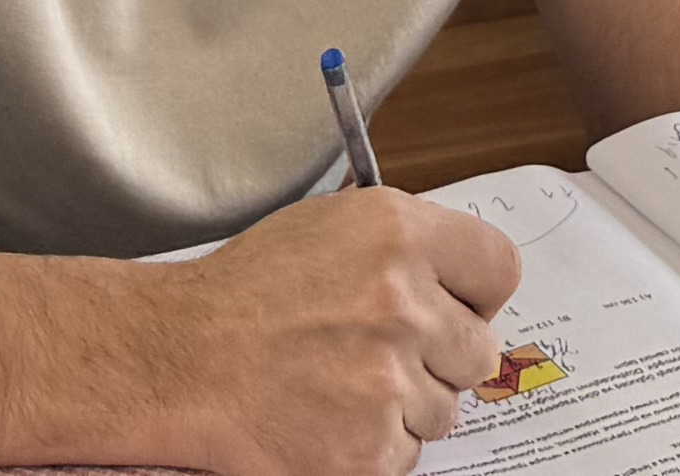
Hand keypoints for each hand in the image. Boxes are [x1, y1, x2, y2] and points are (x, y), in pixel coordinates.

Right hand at [157, 183, 521, 475]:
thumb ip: (407, 244)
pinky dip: (374, 443)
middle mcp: (402, 303)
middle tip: (380, 350)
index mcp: (397, 233)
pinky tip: (327, 414)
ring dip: (403, 403)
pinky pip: (408, 453)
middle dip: (440, 356)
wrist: (180, 358)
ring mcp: (388, 382)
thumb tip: (464, 280)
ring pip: (445, 408)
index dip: (477, 293)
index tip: (458, 306)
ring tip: (339, 380)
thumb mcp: (331, 226)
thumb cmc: (247, 292)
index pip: (499, 268)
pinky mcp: (370, 451)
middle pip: (480, 349)